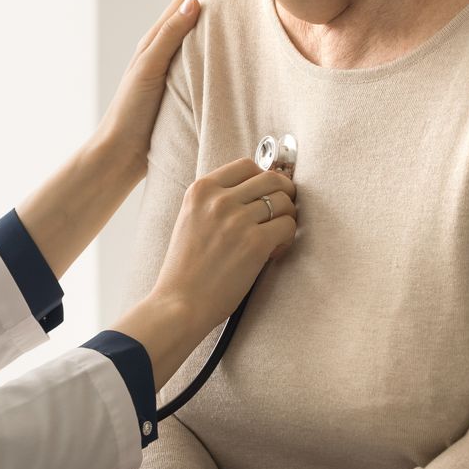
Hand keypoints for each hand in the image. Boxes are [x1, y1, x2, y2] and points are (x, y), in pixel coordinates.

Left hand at [94, 0, 226, 178]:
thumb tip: (194, 1)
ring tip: (248, 8)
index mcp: (154, 41)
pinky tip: (235, 53)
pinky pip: (203, 61)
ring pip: (200, 37)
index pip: (186, 0)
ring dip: (220, 20)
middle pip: (195, 14)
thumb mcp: (149, 70)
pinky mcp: (179, 90)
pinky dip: (219, 49)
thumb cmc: (130, 113)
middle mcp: (163, 51)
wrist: (119, 154)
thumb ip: (169, 37)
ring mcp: (171, 70)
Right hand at [150, 158, 297, 333]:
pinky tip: (272, 252)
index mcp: (200, 190)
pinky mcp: (255, 242)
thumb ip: (216, 202)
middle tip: (285, 210)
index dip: (264, 178)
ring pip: (284, 202)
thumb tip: (256, 190)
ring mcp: (237, 220)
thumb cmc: (186, 268)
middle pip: (271, 178)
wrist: (179, 303)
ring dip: (287, 218)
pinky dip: (287, 239)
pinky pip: (288, 226)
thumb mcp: (190, 220)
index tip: (267, 193)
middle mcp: (218, 199)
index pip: (247, 166)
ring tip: (275, 237)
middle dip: (285, 192)